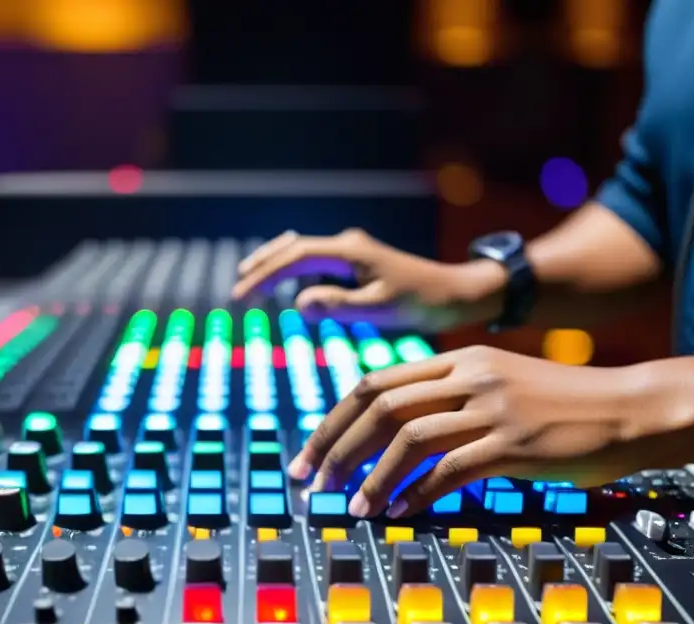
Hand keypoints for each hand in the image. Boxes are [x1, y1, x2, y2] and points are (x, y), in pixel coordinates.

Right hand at [231, 228, 504, 328]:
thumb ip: (339, 306)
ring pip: (302, 250)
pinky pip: (316, 259)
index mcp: (350, 251)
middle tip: (237, 289)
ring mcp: (352, 251)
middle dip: (262, 266)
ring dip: (275, 263)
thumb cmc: (422, 302)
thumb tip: (298, 302)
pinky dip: (293, 268)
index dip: (264, 276)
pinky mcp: (358, 262)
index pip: (295, 258)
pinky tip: (286, 282)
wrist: (456, 293)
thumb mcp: (380, 308)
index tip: (242, 296)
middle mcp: (348, 244)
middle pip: (293, 247)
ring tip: (251, 280)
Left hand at [287, 346, 656, 518]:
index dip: (335, 418)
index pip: (376, 381)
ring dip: (370, 475)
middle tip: (312, 480)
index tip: (313, 449)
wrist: (630, 409)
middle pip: (380, 405)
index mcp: (460, 359)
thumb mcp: (501, 383)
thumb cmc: (565, 404)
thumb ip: (452, 396)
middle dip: (336, 445)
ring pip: (409, 437)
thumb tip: (398, 429)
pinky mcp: (515, 444)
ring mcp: (492, 409)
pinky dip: (416, 493)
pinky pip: (450, 470)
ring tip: (350, 506)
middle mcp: (470, 376)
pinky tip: (399, 513)